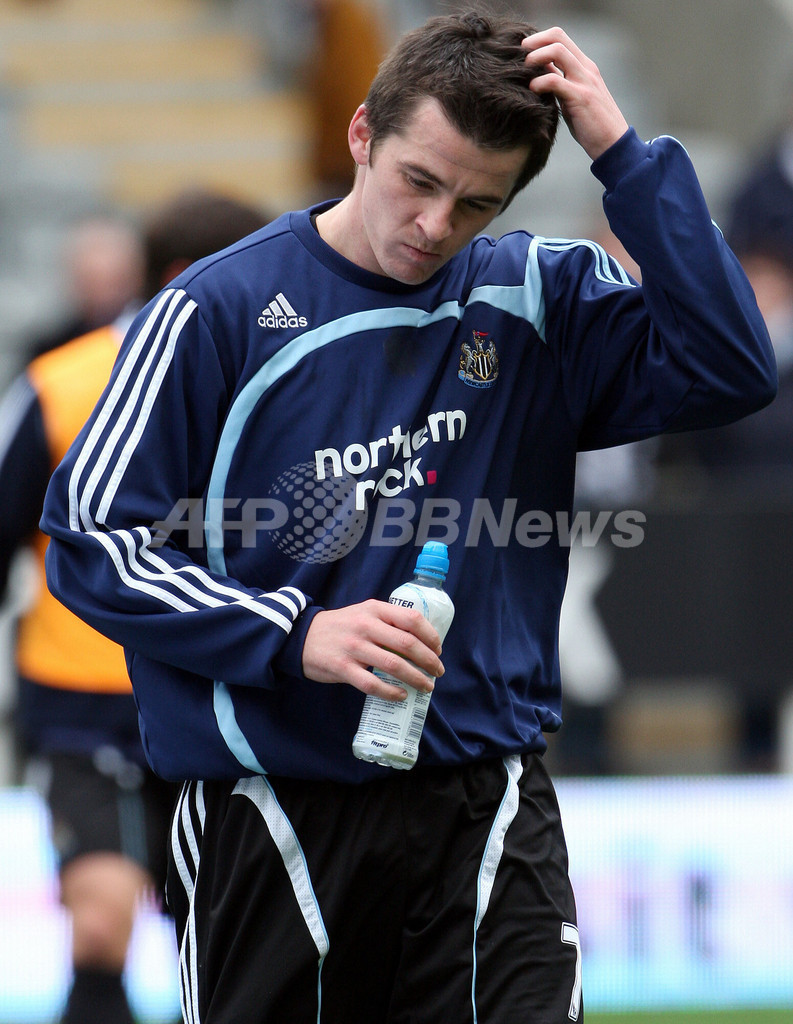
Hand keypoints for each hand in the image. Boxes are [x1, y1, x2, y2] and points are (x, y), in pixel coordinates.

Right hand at [302, 600, 443, 699]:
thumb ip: (388, 621)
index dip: (430, 636)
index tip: (438, 650)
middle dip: (429, 661)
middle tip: (438, 672)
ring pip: (394, 665)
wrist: (302, 636)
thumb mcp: (364, 613)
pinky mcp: (342, 668)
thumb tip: (420, 642)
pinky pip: (372, 684)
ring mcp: (353, 647)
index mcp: (374, 609)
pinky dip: (391, 692)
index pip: (412, 619)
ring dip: (416, 678)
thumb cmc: (341, 626)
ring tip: (426, 686)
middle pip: (407, 644)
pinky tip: (401, 695)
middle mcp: (365, 626)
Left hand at [522, 27, 628, 160]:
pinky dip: (539, 82)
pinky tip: (532, 90)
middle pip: (557, 37)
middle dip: (534, 43)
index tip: (524, 53)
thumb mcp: (573, 98)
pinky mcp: (580, 98)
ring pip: (557, 51)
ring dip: (535, 57)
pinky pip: (555, 80)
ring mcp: (584, 81)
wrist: (613, 144)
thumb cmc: (591, 124)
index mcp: (584, 66)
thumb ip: (560, 83)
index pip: (560, 38)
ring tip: (524, 71)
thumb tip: (539, 74)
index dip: (539, 40)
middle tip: (519, 57)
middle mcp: (585, 69)